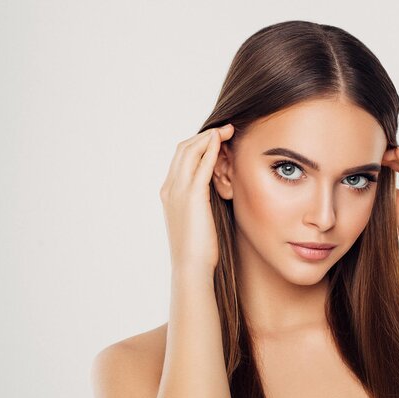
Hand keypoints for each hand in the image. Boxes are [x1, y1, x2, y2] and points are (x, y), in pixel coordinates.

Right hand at [160, 123, 234, 274]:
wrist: (191, 267)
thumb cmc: (199, 250)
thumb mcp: (198, 220)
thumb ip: (202, 203)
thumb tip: (217, 195)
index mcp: (169, 193)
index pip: (181, 159)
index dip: (199, 145)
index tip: (218, 139)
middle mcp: (170, 188)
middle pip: (183, 149)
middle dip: (204, 135)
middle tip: (226, 128)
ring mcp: (178, 191)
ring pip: (190, 151)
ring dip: (209, 137)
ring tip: (228, 130)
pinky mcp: (191, 196)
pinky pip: (201, 165)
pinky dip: (210, 149)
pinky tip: (222, 141)